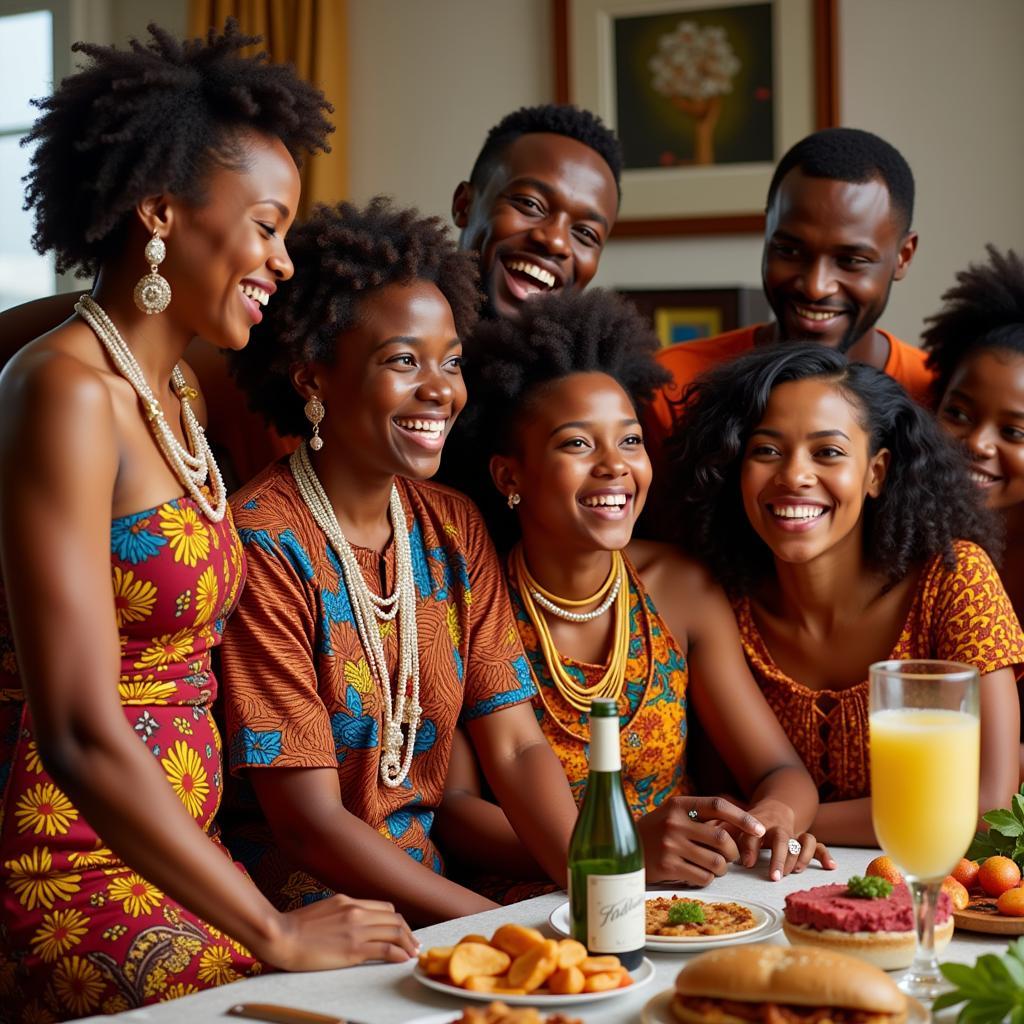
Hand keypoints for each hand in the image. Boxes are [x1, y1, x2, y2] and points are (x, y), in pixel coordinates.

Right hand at [261, 894, 418, 970]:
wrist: (281, 936)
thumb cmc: (296, 927)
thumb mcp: (324, 910)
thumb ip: (342, 912)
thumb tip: (353, 922)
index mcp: (348, 901)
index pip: (383, 908)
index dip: (396, 921)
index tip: (401, 931)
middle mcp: (356, 911)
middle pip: (393, 918)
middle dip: (407, 932)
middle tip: (413, 943)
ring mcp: (356, 929)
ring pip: (394, 931)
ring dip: (407, 942)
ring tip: (413, 952)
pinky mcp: (353, 949)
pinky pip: (385, 949)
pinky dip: (398, 953)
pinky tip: (403, 959)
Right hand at [638, 796, 765, 885]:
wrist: (621, 850)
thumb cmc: (655, 833)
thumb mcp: (672, 815)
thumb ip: (699, 816)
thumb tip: (739, 825)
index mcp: (678, 805)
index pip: (718, 805)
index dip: (742, 817)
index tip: (759, 829)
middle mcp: (674, 822)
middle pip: (723, 838)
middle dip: (733, 852)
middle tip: (729, 857)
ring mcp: (670, 845)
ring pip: (717, 862)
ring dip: (722, 869)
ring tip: (714, 867)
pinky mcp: (668, 867)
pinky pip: (703, 878)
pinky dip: (707, 879)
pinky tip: (696, 874)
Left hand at [729, 801, 836, 880]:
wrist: (775, 808)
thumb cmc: (750, 822)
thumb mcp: (735, 822)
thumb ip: (722, 830)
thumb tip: (707, 838)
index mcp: (758, 822)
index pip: (753, 832)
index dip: (749, 846)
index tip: (745, 863)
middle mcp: (778, 827)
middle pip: (782, 838)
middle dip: (779, 858)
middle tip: (775, 878)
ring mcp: (794, 834)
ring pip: (803, 841)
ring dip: (800, 857)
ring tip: (795, 872)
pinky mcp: (804, 840)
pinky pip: (818, 845)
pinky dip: (825, 855)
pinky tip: (830, 866)